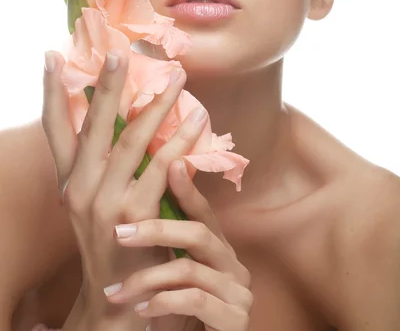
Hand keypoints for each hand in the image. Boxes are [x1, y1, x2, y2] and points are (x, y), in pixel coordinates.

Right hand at [41, 50, 208, 327]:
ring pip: (133, 139)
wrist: (119, 294)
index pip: (54, 129)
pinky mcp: (135, 213)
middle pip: (95, 125)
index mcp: (70, 180)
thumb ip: (104, 165)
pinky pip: (163, 165)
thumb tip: (121, 121)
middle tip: (121, 53)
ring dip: (157, 105)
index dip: (50, 92)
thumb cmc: (115, 238)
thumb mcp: (96, 202)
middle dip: (109, 86)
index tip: (50, 57)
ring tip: (177, 78)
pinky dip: (181, 139)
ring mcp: (106, 200)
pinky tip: (197, 120)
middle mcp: (81, 187)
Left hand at [104, 158, 252, 330]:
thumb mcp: (176, 274)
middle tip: (118, 233)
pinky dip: (163, 303)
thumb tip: (138, 203)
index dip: (186, 188)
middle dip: (155, 230)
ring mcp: (237, 291)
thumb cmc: (184, 313)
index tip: (168, 164)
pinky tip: (142, 310)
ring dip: (147, 279)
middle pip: (198, 232)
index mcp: (219, 248)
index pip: (203, 211)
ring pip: (190, 269)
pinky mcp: (235, 318)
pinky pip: (195, 300)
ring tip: (117, 291)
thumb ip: (169, 244)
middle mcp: (232, 263)